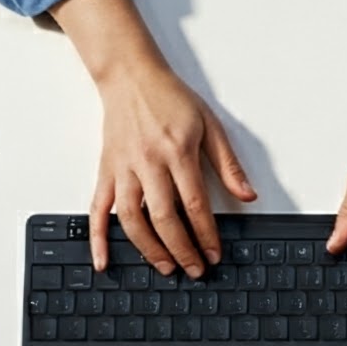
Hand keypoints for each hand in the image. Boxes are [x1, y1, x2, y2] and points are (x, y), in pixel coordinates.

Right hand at [92, 53, 256, 277]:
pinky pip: (98, 209)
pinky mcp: (106, 170)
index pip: (195, 204)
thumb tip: (248, 194)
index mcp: (177, 151)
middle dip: (182, 250)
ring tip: (165, 267)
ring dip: (149, 249)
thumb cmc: (170, 98)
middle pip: (164, 217)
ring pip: (132, 219)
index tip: (214, 253)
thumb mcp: (209, 125)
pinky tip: (102, 261)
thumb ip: (228, 164)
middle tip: (194, 269)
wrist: (130, 76)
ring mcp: (124, 168)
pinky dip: (98, 239)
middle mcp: (148, 162)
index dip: (206, 234)